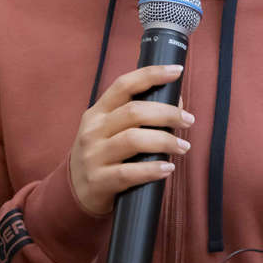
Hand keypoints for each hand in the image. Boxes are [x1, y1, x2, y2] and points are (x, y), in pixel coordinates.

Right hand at [69, 64, 192, 214]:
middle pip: (134, 111)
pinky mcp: (98, 180)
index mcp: (97, 112)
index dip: (151, 74)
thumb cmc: (102, 155)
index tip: (177, 71)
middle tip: (188, 120)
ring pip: (133, 140)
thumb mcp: (109, 130)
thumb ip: (137, 116)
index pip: (124, 85)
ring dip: (165, 141)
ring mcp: (94, 155)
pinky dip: (152, 170)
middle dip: (167, 113)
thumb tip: (177, 103)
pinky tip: (168, 168)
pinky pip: (129, 173)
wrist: (74, 191)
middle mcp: (93, 130)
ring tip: (184, 147)